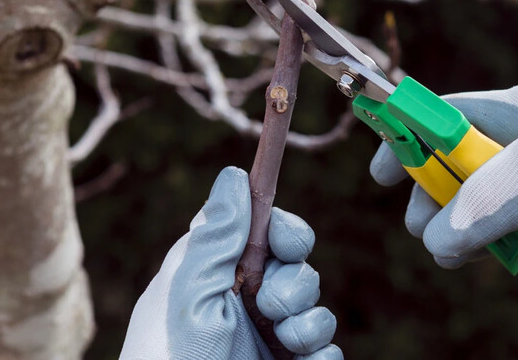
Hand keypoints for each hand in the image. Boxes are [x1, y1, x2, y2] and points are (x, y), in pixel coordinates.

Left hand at [120, 167, 341, 359]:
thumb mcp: (189, 295)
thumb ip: (216, 237)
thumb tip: (233, 176)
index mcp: (214, 274)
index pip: (264, 230)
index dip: (283, 230)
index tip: (282, 242)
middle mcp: (244, 302)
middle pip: (298, 266)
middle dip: (295, 283)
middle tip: (270, 306)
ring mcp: (269, 339)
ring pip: (317, 308)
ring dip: (307, 323)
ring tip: (282, 343)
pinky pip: (327, 350)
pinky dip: (319, 356)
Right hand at [371, 83, 517, 266]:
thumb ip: (483, 198)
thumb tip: (436, 241)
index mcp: (513, 109)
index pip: (440, 116)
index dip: (406, 139)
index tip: (381, 174)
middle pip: (450, 165)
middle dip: (429, 198)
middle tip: (423, 230)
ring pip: (474, 202)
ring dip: (459, 228)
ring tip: (457, 256)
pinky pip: (505, 226)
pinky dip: (492, 243)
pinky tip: (497, 255)